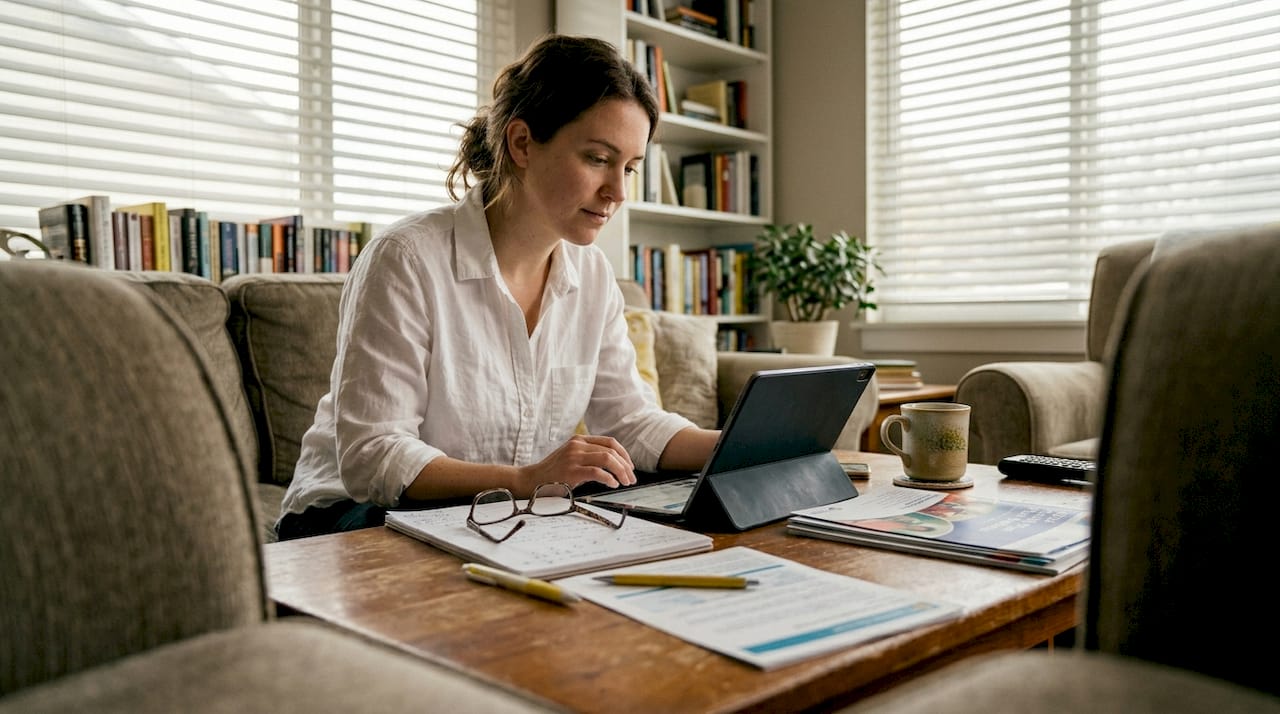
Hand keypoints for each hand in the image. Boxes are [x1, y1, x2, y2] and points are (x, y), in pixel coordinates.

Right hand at [521, 435, 635, 490]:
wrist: (529, 481)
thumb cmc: (552, 474)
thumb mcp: (571, 459)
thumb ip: (588, 457)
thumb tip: (614, 466)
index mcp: (579, 440)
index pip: (610, 442)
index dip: (624, 454)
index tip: (630, 466)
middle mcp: (577, 445)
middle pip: (611, 450)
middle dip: (626, 465)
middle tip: (631, 478)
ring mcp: (573, 457)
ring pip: (607, 459)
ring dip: (621, 471)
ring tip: (625, 482)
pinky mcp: (571, 471)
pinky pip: (597, 472)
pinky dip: (609, 478)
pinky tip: (613, 484)